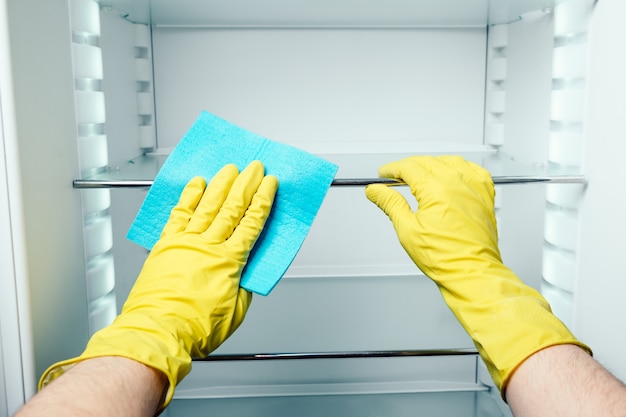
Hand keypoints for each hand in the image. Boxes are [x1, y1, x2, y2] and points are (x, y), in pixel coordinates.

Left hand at [39, 161, 277, 408]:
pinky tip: (196, 184)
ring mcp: (186, 242)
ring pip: (208, 205)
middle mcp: (208, 246)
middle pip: (232, 207)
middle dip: (246, 184)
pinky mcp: (167, 245)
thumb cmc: (194, 328)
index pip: (252, 222)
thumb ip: (243, 284)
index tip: (270, 184)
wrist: (159, 332)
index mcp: (229, 261)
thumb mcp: (236, 311)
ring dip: (221, 184)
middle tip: (255, 167)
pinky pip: (180, 214)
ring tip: (230, 168)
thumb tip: (246, 270)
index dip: (263, 200)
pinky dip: (189, 196)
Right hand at [366, 155, 588, 395]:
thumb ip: (390, 204)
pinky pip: (474, 170)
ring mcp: (474, 188)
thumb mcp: (407, 230)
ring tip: (420, 174)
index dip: (392, 169)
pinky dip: (460, 167)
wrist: (471, 272)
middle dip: (408, 166)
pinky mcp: (485, 196)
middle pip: (427, 161)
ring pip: (449, 161)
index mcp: (437, 189)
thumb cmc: (444, 257)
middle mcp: (458, 183)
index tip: (383, 174)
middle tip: (395, 177)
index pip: (409, 167)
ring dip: (432, 163)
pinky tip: (453, 172)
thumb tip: (376, 191)